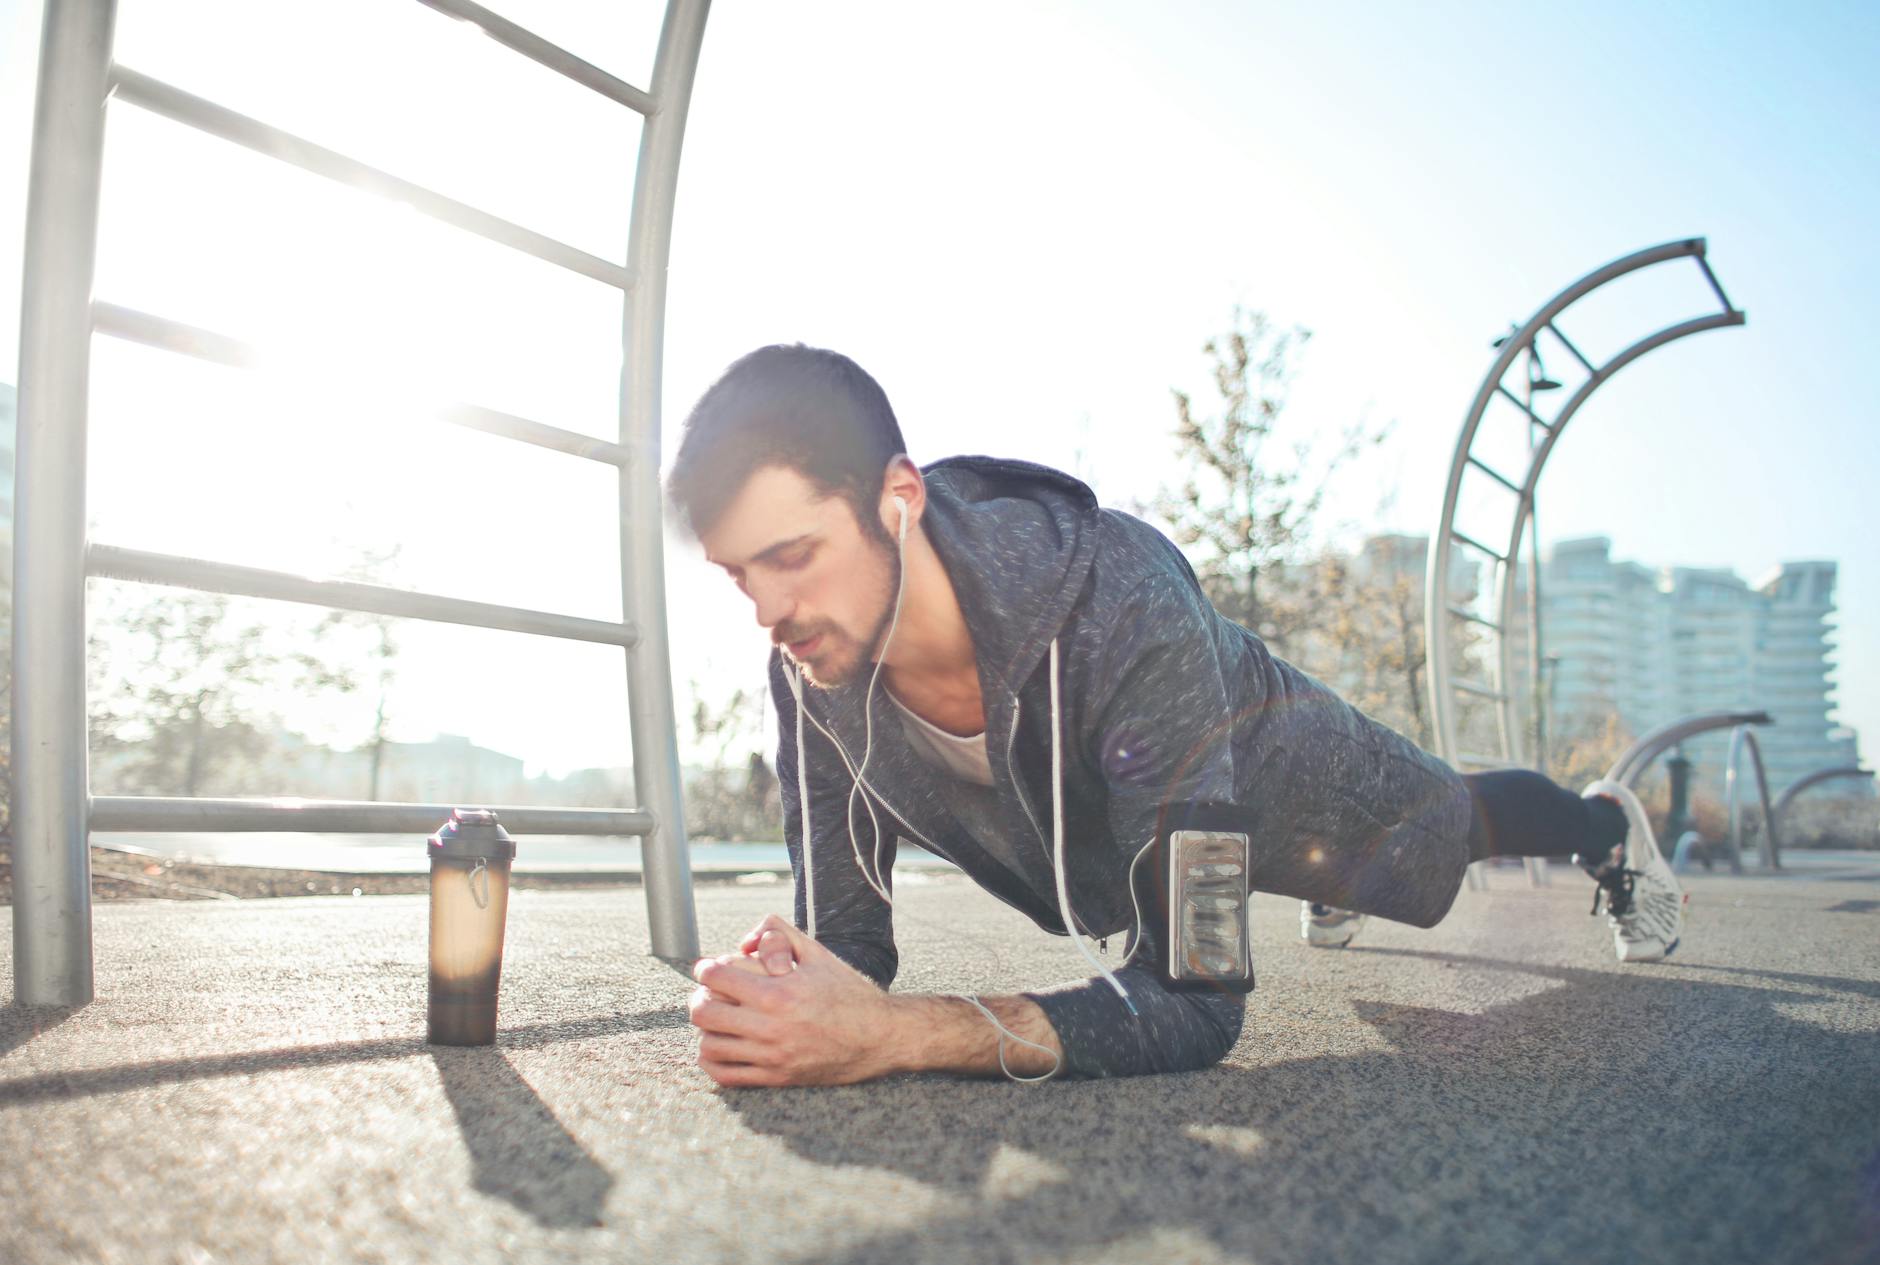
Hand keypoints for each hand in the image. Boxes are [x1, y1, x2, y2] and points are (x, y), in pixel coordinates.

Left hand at [688, 914, 900, 1086]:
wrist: (879, 1037)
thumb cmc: (848, 992)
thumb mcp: (819, 954)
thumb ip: (782, 935)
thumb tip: (746, 936)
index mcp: (781, 992)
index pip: (718, 977)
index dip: (705, 968)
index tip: (707, 968)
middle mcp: (772, 1026)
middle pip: (705, 1012)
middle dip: (699, 997)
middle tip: (705, 992)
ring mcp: (772, 1056)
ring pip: (710, 1045)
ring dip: (705, 1029)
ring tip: (715, 1019)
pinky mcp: (777, 1077)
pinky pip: (726, 1075)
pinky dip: (713, 1061)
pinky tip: (720, 1046)